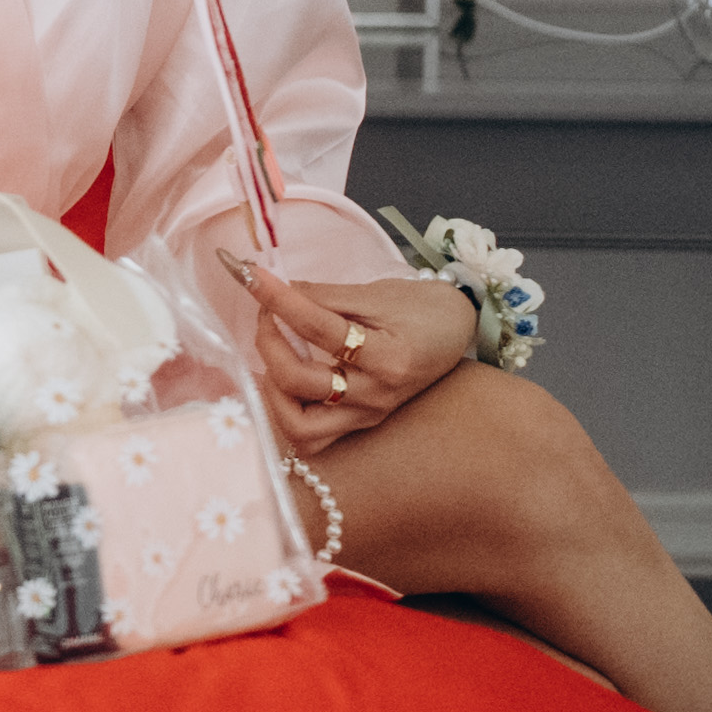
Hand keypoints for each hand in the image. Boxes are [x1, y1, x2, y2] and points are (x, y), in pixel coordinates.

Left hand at [224, 256, 477, 455]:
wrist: (459, 328)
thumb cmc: (423, 306)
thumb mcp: (379, 291)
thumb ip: (325, 294)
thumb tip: (275, 289)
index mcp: (390, 357)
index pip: (319, 327)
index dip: (278, 299)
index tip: (251, 276)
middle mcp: (378, 395)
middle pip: (302, 382)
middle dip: (269, 342)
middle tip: (266, 311)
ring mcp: (368, 415)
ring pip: (301, 427)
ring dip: (272, 390)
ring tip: (272, 352)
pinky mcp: (361, 423)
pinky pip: (312, 435)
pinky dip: (286, 411)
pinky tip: (280, 381)